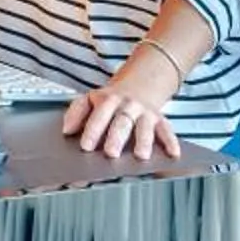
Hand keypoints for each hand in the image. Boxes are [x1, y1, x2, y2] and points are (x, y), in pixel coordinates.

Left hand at [61, 66, 186, 160]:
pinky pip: (167, 130)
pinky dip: (171, 142)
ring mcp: (145, 112)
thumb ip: (76, 112)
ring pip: (145, 127)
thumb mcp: (90, 99)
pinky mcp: (160, 119)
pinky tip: (173, 153)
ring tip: (140, 155)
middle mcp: (128, 105)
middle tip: (111, 153)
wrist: (139, 85)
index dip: (92, 130)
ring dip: (143, 141)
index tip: (86, 145)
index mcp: (108, 100)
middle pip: (122, 122)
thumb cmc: (110, 100)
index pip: (99, 115)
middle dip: (116, 138)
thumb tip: (66, 130)